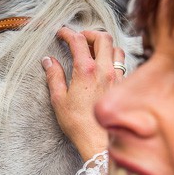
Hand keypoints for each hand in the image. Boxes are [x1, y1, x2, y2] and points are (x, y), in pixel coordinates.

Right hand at [42, 28, 125, 160]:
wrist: (99, 142)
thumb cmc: (78, 124)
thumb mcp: (59, 100)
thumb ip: (54, 76)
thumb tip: (48, 60)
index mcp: (86, 70)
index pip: (78, 40)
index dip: (67, 32)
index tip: (61, 33)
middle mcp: (105, 69)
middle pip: (103, 37)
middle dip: (89, 33)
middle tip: (79, 39)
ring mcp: (118, 77)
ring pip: (117, 48)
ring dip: (105, 45)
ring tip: (94, 51)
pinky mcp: (125, 87)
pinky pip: (123, 64)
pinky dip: (114, 59)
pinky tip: (106, 67)